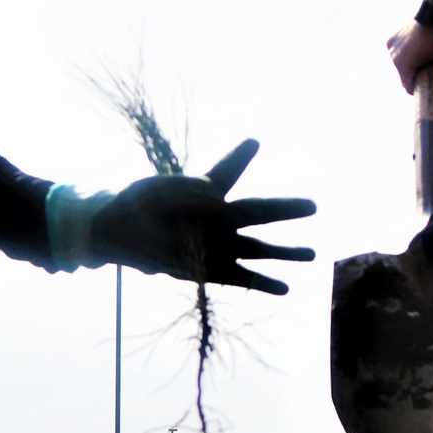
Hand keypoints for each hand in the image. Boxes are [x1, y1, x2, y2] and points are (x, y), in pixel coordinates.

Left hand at [90, 140, 314, 294]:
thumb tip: (212, 196)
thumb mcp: (148, 193)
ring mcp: (218, 245)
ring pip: (258, 250)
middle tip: (312, 206)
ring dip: (285, 253)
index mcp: (206, 192)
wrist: (119, 235)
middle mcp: (219, 219)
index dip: (239, 158)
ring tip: (312, 255)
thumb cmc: (132, 204)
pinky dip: (263, 284)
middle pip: (258, 213)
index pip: (227, 172)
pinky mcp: (211, 270)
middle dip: (285, 210)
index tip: (253, 143)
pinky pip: (242, 278)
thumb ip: (178, 191)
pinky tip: (285, 289)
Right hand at [387, 20, 432, 94]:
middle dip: (427, 79)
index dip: (412, 82)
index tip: (422, 88)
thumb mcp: (403, 62)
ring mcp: (430, 47)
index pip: (404, 72)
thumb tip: (411, 91)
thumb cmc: (419, 41)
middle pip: (419, 72)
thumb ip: (405, 80)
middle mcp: (413, 47)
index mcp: (397, 48)